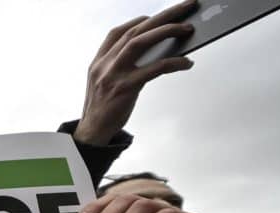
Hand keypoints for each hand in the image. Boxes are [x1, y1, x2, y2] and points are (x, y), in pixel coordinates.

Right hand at [74, 0, 196, 145]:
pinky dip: (174, 62)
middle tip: (184, 8)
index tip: (155, 18)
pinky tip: (186, 62)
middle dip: (162, 16)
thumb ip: (120, 67)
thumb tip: (153, 54)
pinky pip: (154, 68)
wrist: (92, 133)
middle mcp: (104, 64)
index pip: (116, 33)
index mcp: (98, 62)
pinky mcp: (126, 88)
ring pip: (141, 42)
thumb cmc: (102, 110)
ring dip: (167, 31)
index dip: (137, 22)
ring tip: (187, 29)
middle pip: (135, 31)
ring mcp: (114, 75)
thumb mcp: (104, 84)